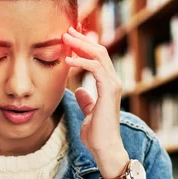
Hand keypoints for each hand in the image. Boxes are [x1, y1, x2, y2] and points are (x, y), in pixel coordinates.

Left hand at [62, 27, 127, 176]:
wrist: (104, 148)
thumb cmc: (96, 134)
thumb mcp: (88, 113)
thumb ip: (86, 100)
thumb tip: (79, 91)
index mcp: (107, 84)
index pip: (97, 58)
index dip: (84, 46)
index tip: (69, 38)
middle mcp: (112, 81)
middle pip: (98, 51)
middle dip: (82, 39)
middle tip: (66, 30)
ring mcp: (112, 85)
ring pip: (98, 55)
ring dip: (81, 45)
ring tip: (65, 38)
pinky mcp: (109, 91)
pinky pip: (96, 69)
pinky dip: (81, 62)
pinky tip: (67, 60)